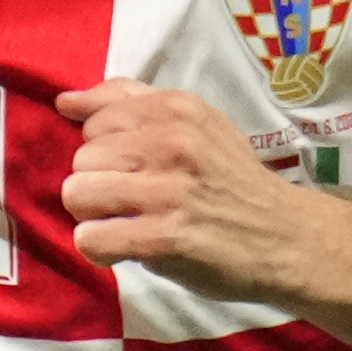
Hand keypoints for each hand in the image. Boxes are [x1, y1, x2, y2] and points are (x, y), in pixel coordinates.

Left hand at [56, 80, 308, 304]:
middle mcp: (172, 144)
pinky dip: (100, 249)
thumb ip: (131, 104)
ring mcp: (168, 192)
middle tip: (132, 202)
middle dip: (99, 184)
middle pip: (81, 160)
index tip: (135, 170)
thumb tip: (65, 102)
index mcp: (178, 110)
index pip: (95, 121)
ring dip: (96, 217)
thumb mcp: (197, 123)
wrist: (286, 237)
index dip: (107, 151)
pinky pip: (91, 238)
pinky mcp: (164, 238)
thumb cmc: (233, 180)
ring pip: (77, 194)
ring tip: (126, 224)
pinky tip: (125, 249)